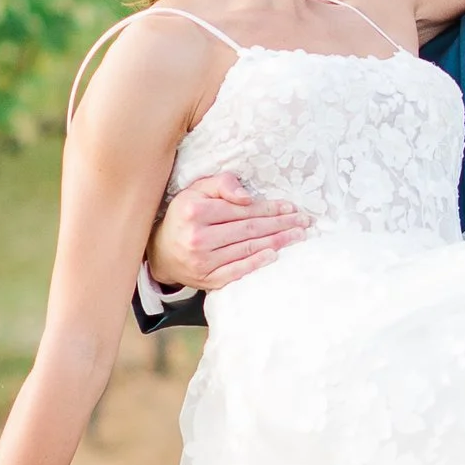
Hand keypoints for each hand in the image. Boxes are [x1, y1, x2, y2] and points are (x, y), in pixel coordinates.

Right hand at [148, 168, 309, 293]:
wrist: (161, 251)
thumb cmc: (184, 216)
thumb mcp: (196, 190)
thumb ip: (222, 184)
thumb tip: (247, 197)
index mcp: (195, 211)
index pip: (242, 210)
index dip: (270, 208)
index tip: (291, 208)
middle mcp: (198, 237)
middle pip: (249, 229)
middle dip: (280, 225)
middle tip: (303, 222)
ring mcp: (202, 261)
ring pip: (247, 248)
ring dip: (277, 242)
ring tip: (297, 236)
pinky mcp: (207, 279)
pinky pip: (237, 270)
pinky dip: (257, 263)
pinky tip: (275, 255)